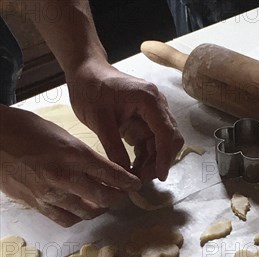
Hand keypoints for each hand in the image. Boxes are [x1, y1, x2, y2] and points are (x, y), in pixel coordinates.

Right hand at [0, 107, 140, 226]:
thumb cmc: (24, 129)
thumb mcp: (60, 134)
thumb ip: (82, 154)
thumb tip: (100, 171)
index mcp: (73, 153)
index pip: (111, 174)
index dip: (127, 182)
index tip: (135, 185)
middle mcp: (65, 176)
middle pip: (104, 197)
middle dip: (118, 197)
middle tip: (121, 194)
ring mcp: (50, 193)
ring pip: (87, 212)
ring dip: (99, 208)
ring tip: (102, 202)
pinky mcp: (37, 204)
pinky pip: (66, 219)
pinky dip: (77, 216)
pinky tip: (80, 209)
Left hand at [67, 61, 183, 182]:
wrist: (85, 72)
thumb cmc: (90, 88)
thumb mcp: (98, 119)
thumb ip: (113, 147)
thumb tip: (125, 174)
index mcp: (149, 100)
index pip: (166, 132)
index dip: (165, 157)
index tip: (160, 176)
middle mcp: (157, 106)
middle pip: (170, 140)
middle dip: (160, 162)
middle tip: (141, 179)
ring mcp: (153, 115)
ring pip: (162, 145)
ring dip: (152, 162)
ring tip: (134, 177)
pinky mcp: (145, 122)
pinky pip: (151, 144)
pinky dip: (145, 158)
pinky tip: (132, 168)